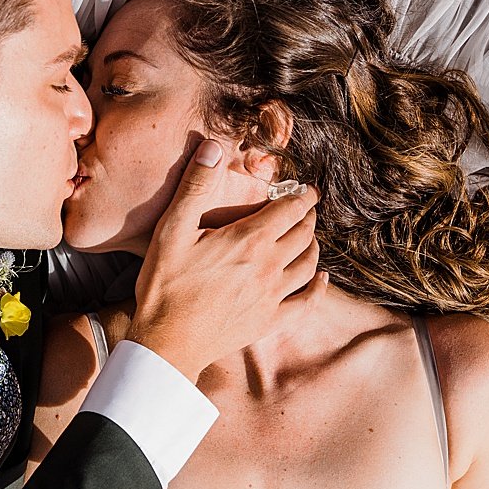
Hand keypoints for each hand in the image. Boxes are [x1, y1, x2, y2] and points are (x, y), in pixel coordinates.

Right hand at [126, 138, 325, 379]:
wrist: (167, 341)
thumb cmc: (165, 285)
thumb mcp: (172, 230)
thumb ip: (195, 187)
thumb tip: (212, 147)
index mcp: (248, 239)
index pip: (289, 210)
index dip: (303, 196)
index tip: (309, 189)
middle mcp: (268, 265)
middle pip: (303, 234)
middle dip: (308, 218)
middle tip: (307, 210)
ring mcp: (272, 296)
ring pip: (308, 265)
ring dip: (313, 246)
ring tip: (310, 237)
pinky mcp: (270, 321)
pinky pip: (307, 303)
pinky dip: (319, 288)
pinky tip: (322, 280)